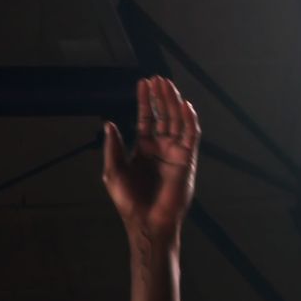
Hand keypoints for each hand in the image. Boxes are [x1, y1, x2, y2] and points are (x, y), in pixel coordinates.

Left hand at [103, 77, 200, 240]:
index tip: (144, 83)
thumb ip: (113, 147)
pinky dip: (190, 120)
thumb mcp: (113, 171)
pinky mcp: (187, 161)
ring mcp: (175, 153)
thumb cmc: (128, 201)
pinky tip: (185, 105)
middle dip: (161, 97)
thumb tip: (109, 123)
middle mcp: (161, 148)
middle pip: (163, 116)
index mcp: (144, 149)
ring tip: (168, 85)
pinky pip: (191, 136)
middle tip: (158, 79)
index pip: (147, 118)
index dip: (145, 101)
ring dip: (174, 103)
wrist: (145, 221)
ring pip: (177, 121)